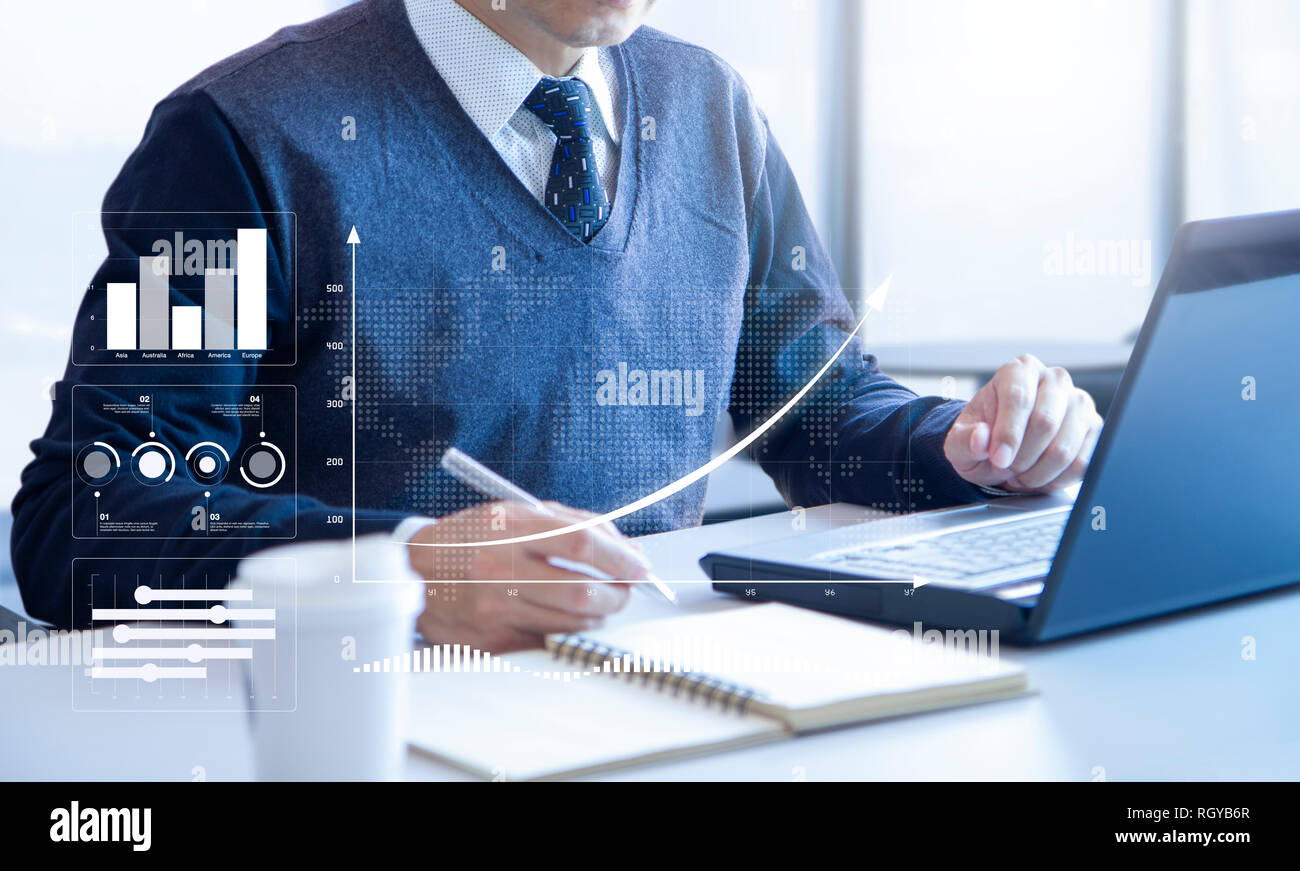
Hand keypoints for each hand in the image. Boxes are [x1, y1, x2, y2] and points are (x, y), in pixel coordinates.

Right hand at [408, 500, 649, 651]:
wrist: (412, 573)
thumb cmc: (471, 539)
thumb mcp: (513, 513)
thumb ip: (568, 523)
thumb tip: (623, 546)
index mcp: (510, 530)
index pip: (582, 543)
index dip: (621, 556)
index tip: (640, 565)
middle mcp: (502, 570)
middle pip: (583, 591)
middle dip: (617, 594)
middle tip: (625, 590)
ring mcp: (496, 609)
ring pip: (571, 622)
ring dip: (598, 615)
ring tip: (599, 602)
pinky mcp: (492, 639)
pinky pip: (547, 639)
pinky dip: (566, 629)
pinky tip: (562, 615)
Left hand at [943, 354, 1101, 492]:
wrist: (1005, 446)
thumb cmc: (984, 437)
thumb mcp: (959, 441)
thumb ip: (965, 440)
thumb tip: (981, 439)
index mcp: (1019, 370)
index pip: (1018, 398)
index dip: (1008, 433)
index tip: (998, 459)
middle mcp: (1054, 379)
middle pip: (1045, 422)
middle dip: (1022, 457)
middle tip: (1006, 470)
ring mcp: (1079, 403)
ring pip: (1065, 447)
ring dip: (1038, 472)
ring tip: (1019, 475)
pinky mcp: (1094, 429)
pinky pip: (1082, 463)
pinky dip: (1057, 480)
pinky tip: (1038, 478)